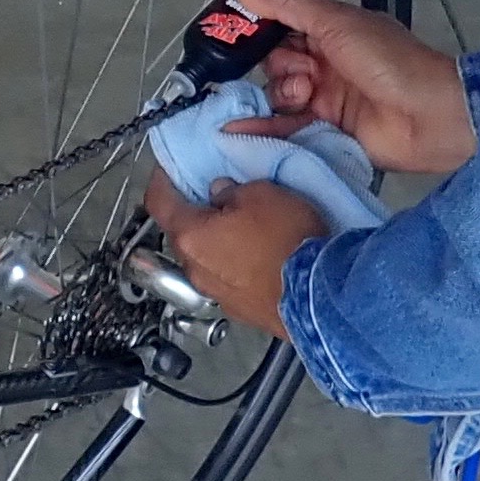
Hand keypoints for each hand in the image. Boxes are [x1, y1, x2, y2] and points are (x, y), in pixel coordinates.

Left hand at [143, 172, 324, 331]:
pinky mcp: (240, 310)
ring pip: (206, 260)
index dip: (162, 180)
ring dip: (218, 243)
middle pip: (183, 233)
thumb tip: (222, 193)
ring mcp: (216, 293)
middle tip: (215, 196)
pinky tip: (260, 257)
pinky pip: (229, 280)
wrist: (321, 296)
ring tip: (244, 228)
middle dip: (195, 213)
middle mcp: (195, 269)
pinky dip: (237, 267)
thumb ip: (232, 191)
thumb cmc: (290, 243)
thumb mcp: (262, 194)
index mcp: (192, 236)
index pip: (159, 201)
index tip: (169, 170)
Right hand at [225, 0, 477, 173]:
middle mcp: (325, 64)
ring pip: (278, 95)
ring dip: (282, 94)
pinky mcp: (324, 132)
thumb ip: (286, 4)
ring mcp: (324, 99)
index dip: (259, 28)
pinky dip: (263, 129)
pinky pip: (284, 128)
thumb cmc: (391, 61)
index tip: (234, 31)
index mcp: (330, 31)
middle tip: (301, 70)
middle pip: (275, 63)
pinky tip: (239, 129)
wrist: (430, 116)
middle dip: (278, 66)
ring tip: (306, 95)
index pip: (281, 26)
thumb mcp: (335, 22)